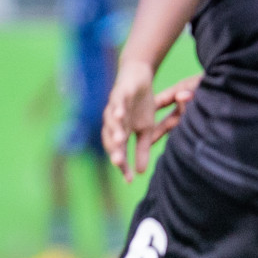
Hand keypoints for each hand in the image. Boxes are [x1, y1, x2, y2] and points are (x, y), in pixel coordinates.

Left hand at [103, 64, 200, 182]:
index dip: (124, 165)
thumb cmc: (141, 105)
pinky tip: (120, 115)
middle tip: (118, 163)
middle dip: (115, 151)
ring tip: (119, 142)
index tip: (130, 180)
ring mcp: (115, 108)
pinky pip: (117, 102)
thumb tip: (142, 172)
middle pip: (111, 140)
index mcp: (120, 133)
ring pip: (112, 122)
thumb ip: (142, 149)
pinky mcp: (119, 94)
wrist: (138, 78)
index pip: (120, 152)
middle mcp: (114, 123)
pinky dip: (118, 109)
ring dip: (115, 131)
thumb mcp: (146, 129)